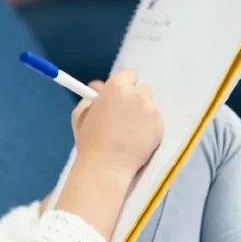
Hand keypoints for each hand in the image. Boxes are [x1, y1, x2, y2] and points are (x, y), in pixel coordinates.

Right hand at [71, 69, 163, 185]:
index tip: (120, 98)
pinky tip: (139, 140)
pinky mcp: (160, 125)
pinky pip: (156, 121)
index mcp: (115, 88)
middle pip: (142, 89)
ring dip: (143, 114)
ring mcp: (150, 110)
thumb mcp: (80, 115)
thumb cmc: (89, 141)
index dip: (125, 86)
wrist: (106, 166)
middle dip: (135, 99)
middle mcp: (136, 94)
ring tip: (131, 131)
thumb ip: (90, 98)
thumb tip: (99, 87)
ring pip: (150, 106)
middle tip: (126, 116)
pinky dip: (150, 128)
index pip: (129, 75)